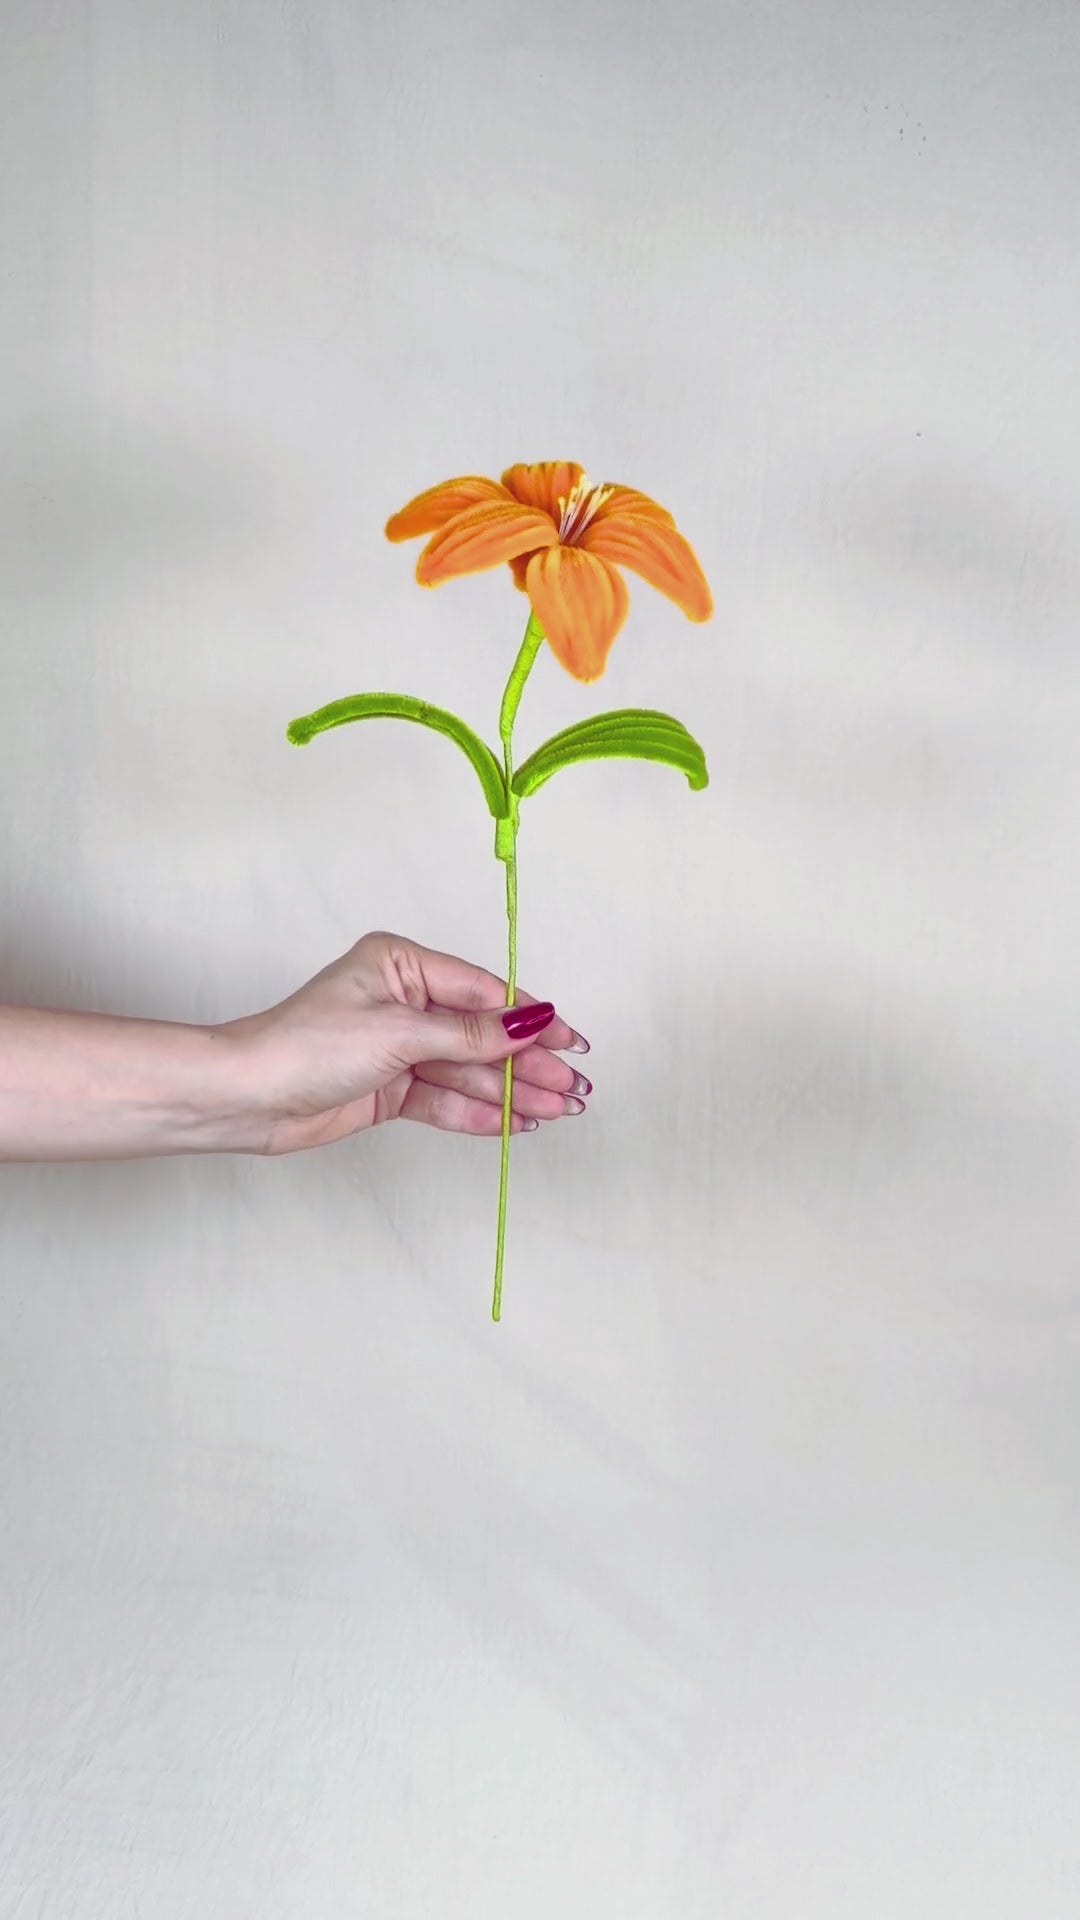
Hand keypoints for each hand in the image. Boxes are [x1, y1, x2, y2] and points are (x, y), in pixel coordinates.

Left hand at [226, 931, 591, 1155]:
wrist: (246, 1098)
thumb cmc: (304, 1046)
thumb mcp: (399, 1033)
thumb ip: (471, 1035)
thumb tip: (530, 1023)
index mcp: (402, 964)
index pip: (484, 993)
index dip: (531, 1020)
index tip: (569, 1042)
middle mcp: (403, 1002)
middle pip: (482, 1036)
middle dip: (529, 1063)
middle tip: (573, 1088)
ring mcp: (397, 1048)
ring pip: (469, 1072)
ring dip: (513, 1092)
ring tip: (557, 1110)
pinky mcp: (389, 1088)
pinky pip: (445, 1100)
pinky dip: (480, 1113)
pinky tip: (518, 1122)